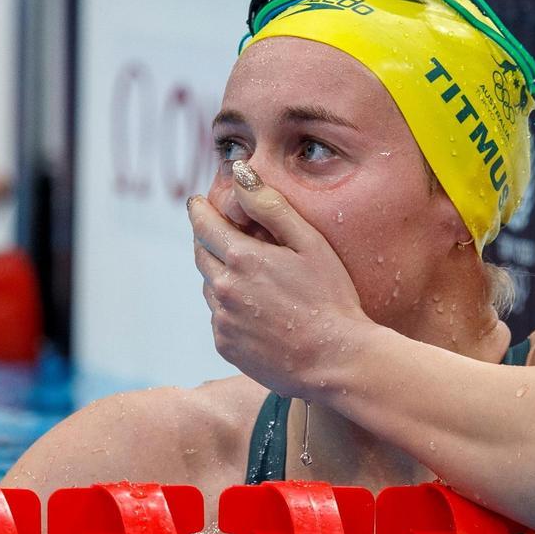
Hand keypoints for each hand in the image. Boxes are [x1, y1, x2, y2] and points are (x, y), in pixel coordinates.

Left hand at [188, 161, 366, 397]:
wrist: (336, 361)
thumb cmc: (332, 299)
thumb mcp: (311, 244)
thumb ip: (272, 206)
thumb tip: (241, 173)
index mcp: (242, 258)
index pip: (203, 225)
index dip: (199, 210)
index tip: (198, 202)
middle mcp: (223, 289)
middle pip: (201, 254)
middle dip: (208, 240)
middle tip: (224, 234)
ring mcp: (222, 321)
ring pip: (211, 288)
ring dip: (222, 276)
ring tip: (254, 280)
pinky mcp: (226, 346)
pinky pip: (220, 319)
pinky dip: (232, 309)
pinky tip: (262, 313)